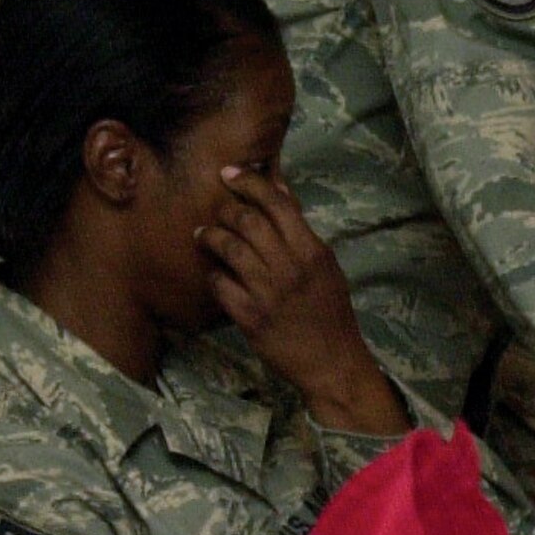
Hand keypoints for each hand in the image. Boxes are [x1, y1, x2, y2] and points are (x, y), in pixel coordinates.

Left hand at [196, 168, 406, 434]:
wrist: (331, 360)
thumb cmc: (330, 309)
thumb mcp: (325, 264)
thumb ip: (300, 229)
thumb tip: (279, 190)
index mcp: (312, 251)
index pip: (277, 203)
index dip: (249, 183)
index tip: (229, 173)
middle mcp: (289, 267)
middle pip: (247, 221)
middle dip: (225, 209)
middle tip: (218, 211)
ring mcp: (267, 293)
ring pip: (228, 249)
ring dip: (210, 236)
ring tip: (203, 234)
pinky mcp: (249, 318)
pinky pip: (220, 285)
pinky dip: (212, 273)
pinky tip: (212, 272)